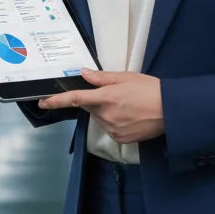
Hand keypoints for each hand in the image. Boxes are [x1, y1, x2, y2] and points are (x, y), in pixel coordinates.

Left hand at [39, 69, 164, 143]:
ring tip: (128, 105)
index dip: (56, 101)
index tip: (42, 102)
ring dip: (106, 111)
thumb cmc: (151, 89)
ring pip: (100, 118)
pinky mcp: (121, 139)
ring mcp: (113, 129)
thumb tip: (83, 74)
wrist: (172, 111)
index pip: (75, 99)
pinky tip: (130, 116)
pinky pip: (110, 128)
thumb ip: (102, 78)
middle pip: (90, 108)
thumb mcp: (126, 77)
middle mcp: (106, 115)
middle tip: (117, 94)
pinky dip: (115, 121)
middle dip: (96, 100)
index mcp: (106, 98)